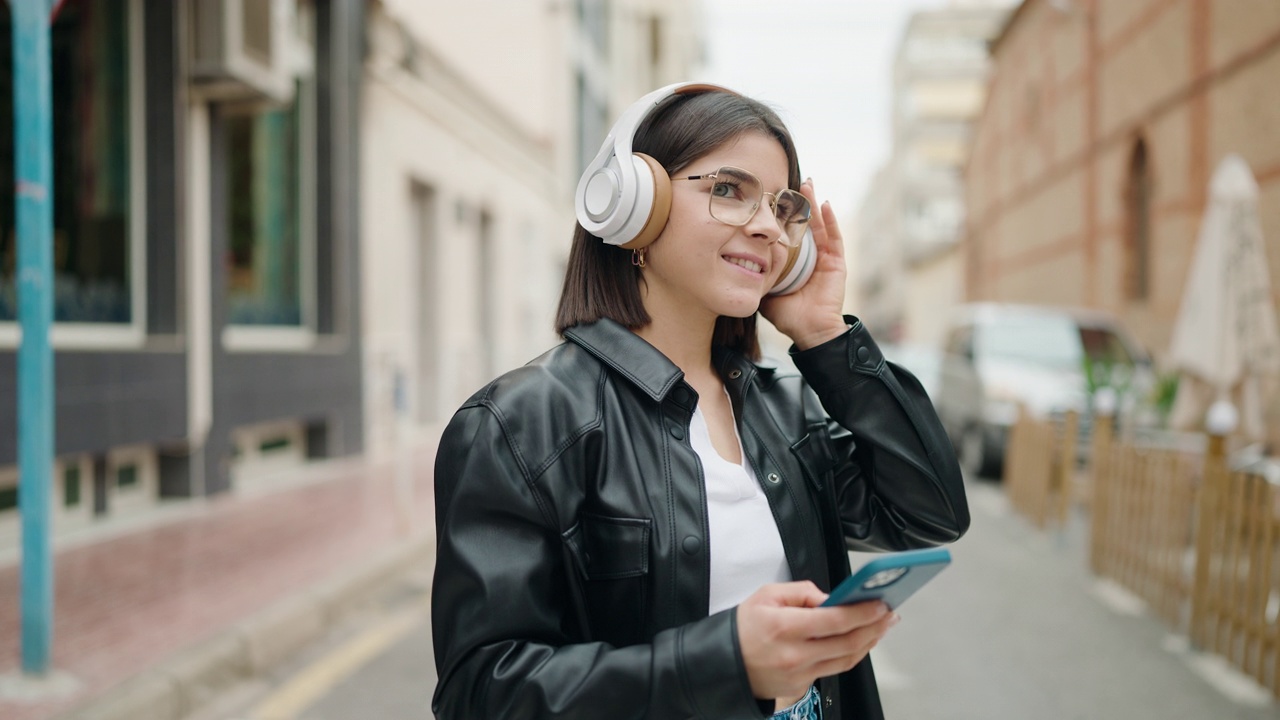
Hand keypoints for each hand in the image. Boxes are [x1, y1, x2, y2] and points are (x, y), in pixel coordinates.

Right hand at [736, 581, 899, 704]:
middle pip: (847, 643)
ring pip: (846, 660)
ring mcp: (799, 675)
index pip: (834, 620)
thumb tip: (831, 598)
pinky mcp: (801, 687)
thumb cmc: (744, 627)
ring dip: (868, 643)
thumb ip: (802, 592)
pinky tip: (858, 642)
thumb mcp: (766, 595)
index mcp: (784, 626)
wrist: (723, 663)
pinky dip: (849, 655)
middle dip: (874, 628)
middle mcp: (794, 654)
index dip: (862, 613)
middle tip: (889, 615)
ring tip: (879, 627)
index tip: (880, 604)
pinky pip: (832, 670)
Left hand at [759, 179, 848, 350]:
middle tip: (790, 183)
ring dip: (813, 204)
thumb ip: (755, 275)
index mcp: (794, 262)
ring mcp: (825, 258)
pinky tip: (824, 204)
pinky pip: (834, 238)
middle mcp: (810, 257)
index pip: (787, 232)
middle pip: (804, 224)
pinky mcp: (836, 263)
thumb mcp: (765, 290)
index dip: (781, 216)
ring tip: (807, 184)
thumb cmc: (787, 315)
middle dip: (798, 203)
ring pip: (819, 225)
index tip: (771, 198)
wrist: (809, 332)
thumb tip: (733, 262)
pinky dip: (831, 221)